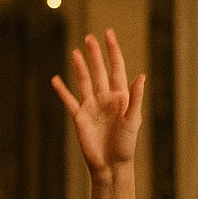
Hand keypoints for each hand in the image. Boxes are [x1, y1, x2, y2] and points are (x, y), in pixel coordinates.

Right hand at [52, 28, 144, 177]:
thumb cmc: (126, 145)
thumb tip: (141, 76)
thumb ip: (136, 98)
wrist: (112, 165)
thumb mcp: (133, 120)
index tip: (109, 34)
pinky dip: (62, 90)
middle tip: (90, 38)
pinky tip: (56, 79)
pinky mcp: (79, 117)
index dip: (113, 51)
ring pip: (84, 82)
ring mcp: (91, 106)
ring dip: (80, 68)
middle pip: (99, 71)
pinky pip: (69, 100)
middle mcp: (105, 98)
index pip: (117, 68)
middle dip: (95, 55)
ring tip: (76, 52)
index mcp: (121, 97)